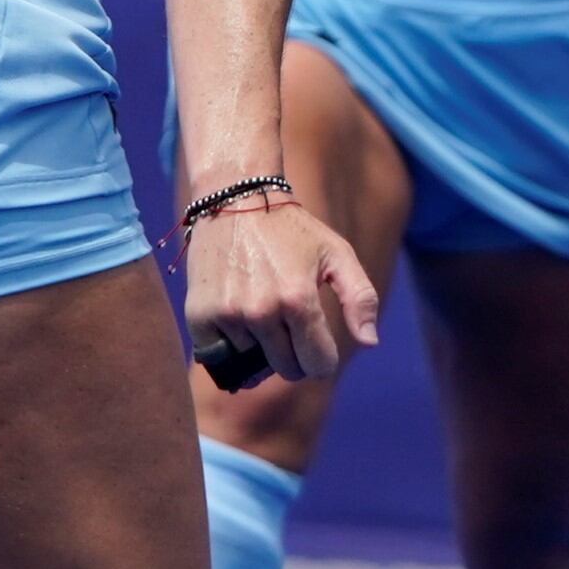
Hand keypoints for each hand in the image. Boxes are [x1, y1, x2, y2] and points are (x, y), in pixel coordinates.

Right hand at [182, 194, 382, 386]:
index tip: (320, 347)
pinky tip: (236, 319)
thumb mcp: (336, 253)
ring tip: (259, 308)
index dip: (324, 360)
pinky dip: (229, 346)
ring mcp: (227, 314)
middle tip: (290, 324)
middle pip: (287, 368)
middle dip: (295, 354)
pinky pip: (218, 356)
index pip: (317, 363)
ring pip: (252, 362)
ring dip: (259, 345)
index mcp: (298, 298)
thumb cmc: (291, 229)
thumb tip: (370, 343)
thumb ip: (360, 298)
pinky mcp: (198, 315)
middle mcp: (261, 311)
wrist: (233, 199)